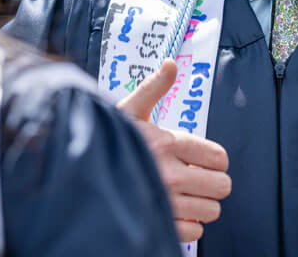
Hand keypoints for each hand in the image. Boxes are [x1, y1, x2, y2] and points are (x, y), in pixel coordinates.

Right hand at [118, 59, 231, 241]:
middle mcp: (168, 174)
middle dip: (213, 183)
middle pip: (222, 185)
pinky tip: (173, 213)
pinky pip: (194, 233)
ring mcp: (164, 203)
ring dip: (202, 205)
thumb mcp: (128, 110)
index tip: (202, 161)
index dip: (214, 160)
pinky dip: (188, 226)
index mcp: (167, 143)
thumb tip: (171, 63)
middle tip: (197, 180)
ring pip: (211, 211)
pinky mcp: (158, 226)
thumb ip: (154, 87)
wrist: (76, 169)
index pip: (218, 157)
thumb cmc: (105, 139)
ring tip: (185, 197)